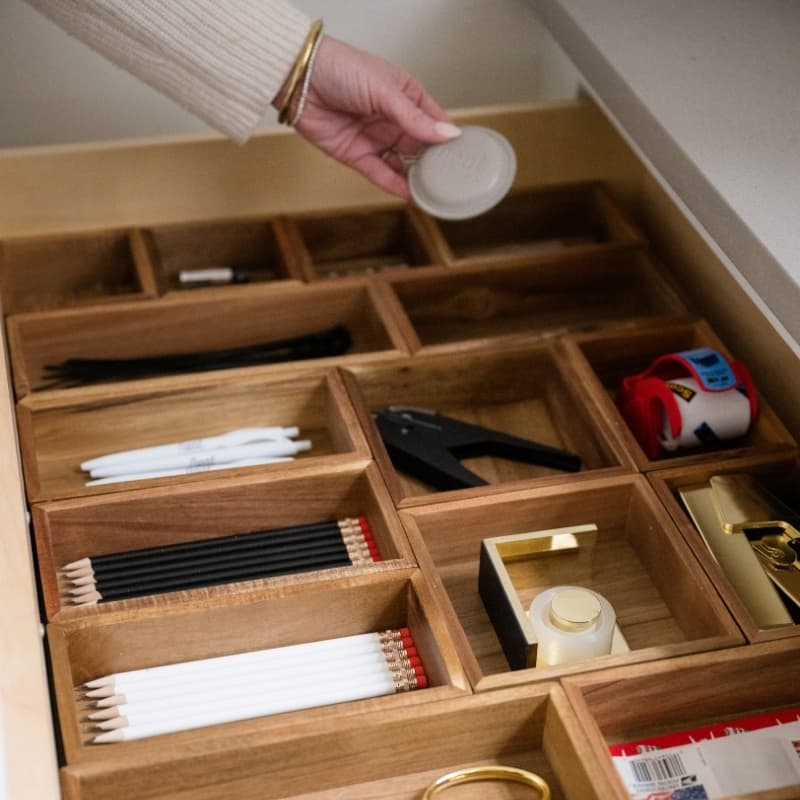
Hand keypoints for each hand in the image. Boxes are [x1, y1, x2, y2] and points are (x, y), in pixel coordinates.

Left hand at [282, 36, 460, 197]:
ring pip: (402, 163)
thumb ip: (415, 118)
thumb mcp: (385, 91)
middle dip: (434, 162)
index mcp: (406, 96)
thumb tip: (447, 135)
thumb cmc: (341, 69)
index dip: (448, 138)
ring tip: (432, 191)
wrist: (300, 78)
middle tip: (450, 179)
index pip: (434, 121)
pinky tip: (410, 194)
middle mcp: (392, 119)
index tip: (462, 156)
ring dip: (415, 177)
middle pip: (421, 146)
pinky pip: (380, 173)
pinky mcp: (356, 155)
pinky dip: (394, 184)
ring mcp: (375, 138)